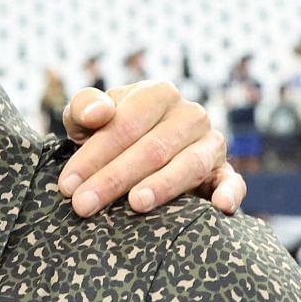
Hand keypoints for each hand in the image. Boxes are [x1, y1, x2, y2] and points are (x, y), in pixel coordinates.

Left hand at [58, 80, 245, 217]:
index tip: (67, 185)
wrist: (135, 150)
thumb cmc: (106, 132)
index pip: (125, 125)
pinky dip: (230, 193)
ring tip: (135, 204)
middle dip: (114, 179)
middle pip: (152, 148)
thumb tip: (98, 113)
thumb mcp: (86, 117)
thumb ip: (84, 107)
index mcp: (157, 94)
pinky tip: (220, 207)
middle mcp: (190, 114)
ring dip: (161, 187)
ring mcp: (212, 143)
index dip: (93, 156)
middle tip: (84, 205)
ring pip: (189, 165)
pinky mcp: (225, 171)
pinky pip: (233, 182)